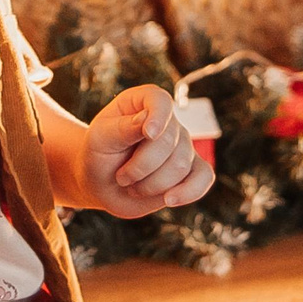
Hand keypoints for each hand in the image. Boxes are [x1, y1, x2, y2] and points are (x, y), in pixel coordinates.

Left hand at [82, 86, 213, 218]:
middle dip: (141, 166)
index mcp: (144, 102)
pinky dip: (189, 191)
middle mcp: (168, 121)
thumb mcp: (100, 138)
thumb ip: (122, 128)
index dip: (159, 117)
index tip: (148, 134)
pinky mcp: (190, 171)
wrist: (100, 182)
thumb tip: (147, 121)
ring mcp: (182, 146)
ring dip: (151, 184)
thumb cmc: (98, 154)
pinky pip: (204, 178)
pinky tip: (169, 200)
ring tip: (132, 186)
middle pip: (170, 142)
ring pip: (181, 166)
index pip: (161, 101)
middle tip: (121, 177)